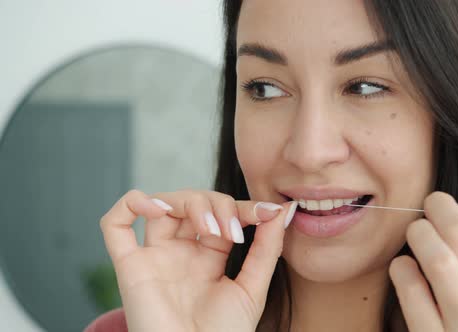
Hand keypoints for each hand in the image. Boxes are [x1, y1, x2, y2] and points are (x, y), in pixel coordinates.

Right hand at [99, 189, 296, 331]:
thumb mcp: (254, 287)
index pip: (221, 213)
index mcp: (208, 256)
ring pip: (161, 204)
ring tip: (211, 229)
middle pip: (192, 202)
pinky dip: (132, 204)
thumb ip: (267, 248)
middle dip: (218, 205)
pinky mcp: (130, 268)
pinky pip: (114, 225)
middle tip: (234, 231)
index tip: (268, 214)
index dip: (243, 207)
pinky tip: (157, 208)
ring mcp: (154, 257)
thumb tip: (281, 210)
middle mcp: (180, 252)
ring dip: (189, 202)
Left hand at [388, 192, 457, 331]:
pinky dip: (402, 271)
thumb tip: (452, 218)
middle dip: (435, 211)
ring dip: (418, 236)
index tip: (437, 209)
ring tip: (413, 236)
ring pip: (438, 258)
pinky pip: (413, 292)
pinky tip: (402, 270)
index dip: (453, 213)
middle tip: (423, 212)